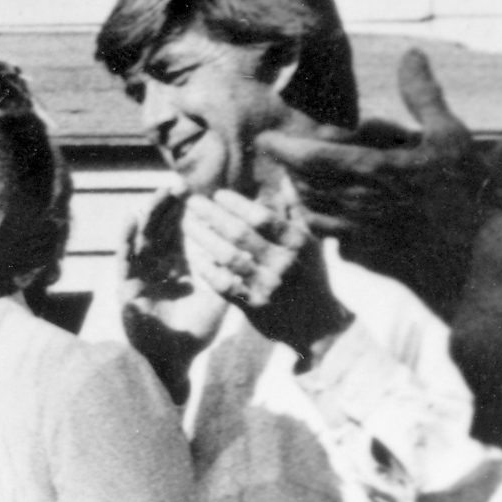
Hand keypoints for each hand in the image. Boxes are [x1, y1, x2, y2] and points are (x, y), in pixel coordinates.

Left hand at [180, 183, 344, 355]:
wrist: (315, 323)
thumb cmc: (310, 273)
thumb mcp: (309, 242)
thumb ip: (293, 210)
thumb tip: (282, 178)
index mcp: (297, 242)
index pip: (262, 217)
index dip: (237, 204)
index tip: (217, 194)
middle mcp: (282, 262)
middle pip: (240, 234)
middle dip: (212, 215)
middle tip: (192, 202)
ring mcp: (267, 284)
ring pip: (226, 256)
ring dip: (203, 238)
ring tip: (186, 224)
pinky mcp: (252, 305)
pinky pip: (222, 283)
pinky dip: (207, 267)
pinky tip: (194, 255)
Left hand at [254, 53, 501, 303]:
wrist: (479, 246)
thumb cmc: (464, 187)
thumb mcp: (448, 134)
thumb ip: (422, 95)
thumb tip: (411, 54)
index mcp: (373, 170)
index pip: (309, 157)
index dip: (283, 148)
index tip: (266, 139)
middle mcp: (357, 202)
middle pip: (302, 182)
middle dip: (289, 167)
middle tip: (285, 155)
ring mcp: (356, 231)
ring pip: (308, 209)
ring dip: (298, 191)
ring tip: (297, 178)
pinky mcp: (361, 253)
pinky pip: (324, 235)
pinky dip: (314, 218)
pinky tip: (320, 209)